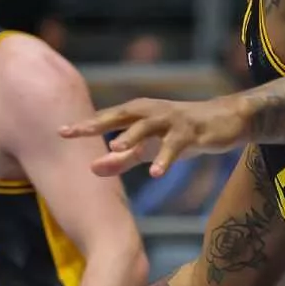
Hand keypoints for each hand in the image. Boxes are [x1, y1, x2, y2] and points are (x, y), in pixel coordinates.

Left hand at [60, 95, 249, 177]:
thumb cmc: (180, 134)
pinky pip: (176, 146)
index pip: (106, 118)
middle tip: (75, 133)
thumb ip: (121, 159)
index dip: (84, 125)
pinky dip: (165, 158)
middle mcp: (151, 112)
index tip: (60, 132)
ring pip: (148, 127)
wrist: (224, 122)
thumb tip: (90, 169)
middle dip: (97, 124)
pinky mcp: (191, 132)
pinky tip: (155, 173)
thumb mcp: (148, 148)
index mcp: (138, 114)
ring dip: (132, 137)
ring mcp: (172, 120)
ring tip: (116, 149)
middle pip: (120, 116)